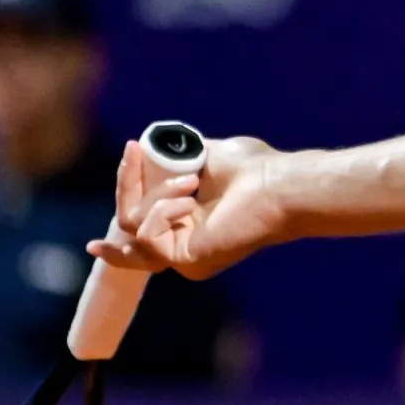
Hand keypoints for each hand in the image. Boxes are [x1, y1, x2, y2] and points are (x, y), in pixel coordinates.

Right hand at [85, 135, 290, 280]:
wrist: (278, 186)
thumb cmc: (255, 169)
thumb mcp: (209, 154)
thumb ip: (185, 154)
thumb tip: (161, 145)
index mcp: (186, 220)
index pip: (139, 214)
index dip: (127, 186)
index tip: (130, 149)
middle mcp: (182, 241)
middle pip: (127, 223)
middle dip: (126, 185)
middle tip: (133, 153)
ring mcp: (183, 255)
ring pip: (134, 226)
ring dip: (156, 195)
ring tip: (192, 181)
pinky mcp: (187, 260)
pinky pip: (148, 235)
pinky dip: (162, 211)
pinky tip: (188, 200)